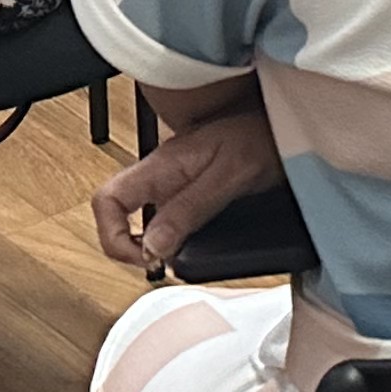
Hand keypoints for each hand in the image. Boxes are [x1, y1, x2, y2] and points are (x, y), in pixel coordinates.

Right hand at [91, 98, 282, 268]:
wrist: (283, 125)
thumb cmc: (261, 137)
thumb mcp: (228, 176)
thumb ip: (189, 209)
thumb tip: (152, 246)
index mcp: (161, 166)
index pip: (107, 199)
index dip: (113, 236)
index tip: (145, 259)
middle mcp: (161, 173)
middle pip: (117, 213)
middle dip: (130, 247)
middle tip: (159, 266)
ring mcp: (174, 181)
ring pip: (141, 218)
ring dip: (152, 245)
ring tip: (175, 261)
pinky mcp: (191, 189)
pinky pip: (167, 217)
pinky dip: (172, 238)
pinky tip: (193, 248)